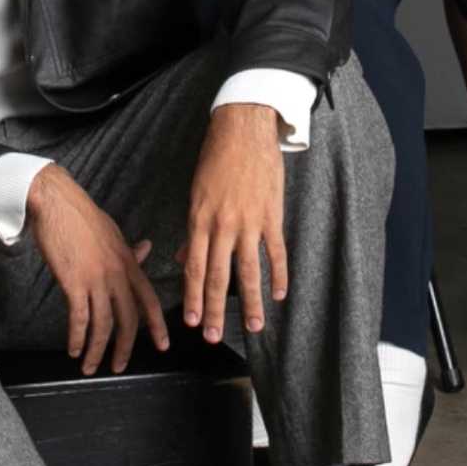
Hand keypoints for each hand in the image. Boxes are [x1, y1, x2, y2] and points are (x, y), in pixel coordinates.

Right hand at [27, 171, 167, 374]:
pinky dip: (77, 338)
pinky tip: (74, 349)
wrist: (56, 202)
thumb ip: (128, 249)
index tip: (162, 344)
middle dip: (125, 348)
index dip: (157, 324)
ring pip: (103, 324)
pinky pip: (79, 318)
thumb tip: (146, 249)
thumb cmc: (81, 216)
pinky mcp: (73, 282)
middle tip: (119, 367)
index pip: (149, 298)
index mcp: (128, 261)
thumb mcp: (112, 232)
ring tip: (90, 366)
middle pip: (128, 319)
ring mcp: (96, 278)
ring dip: (97, 350)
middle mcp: (117, 272)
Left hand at [183, 102, 289, 341]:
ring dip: (250, 303)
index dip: (193, 298)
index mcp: (199, 219)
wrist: (243, 128)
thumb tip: (186, 259)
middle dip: (214, 311)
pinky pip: (276, 252)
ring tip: (254, 326)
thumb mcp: (196, 192)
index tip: (192, 322)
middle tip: (213, 336)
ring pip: (248, 271)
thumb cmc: (216, 158)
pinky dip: (279, 275)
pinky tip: (280, 294)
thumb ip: (193, 230)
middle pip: (218, 277)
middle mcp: (222, 225)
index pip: (195, 268)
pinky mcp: (272, 215)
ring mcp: (249, 222)